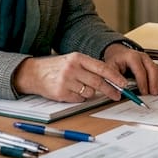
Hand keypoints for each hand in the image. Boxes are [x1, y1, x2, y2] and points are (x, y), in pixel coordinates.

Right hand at [12, 53, 131, 102]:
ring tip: (79, 87)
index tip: (124, 84)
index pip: (101, 67)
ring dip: (89, 93)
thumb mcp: (72, 61)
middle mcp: (72, 68)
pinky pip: (79, 99)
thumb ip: (89, 68)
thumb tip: (111, 79)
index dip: (115, 77)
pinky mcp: (61, 93)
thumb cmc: (56, 67)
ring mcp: (66, 81)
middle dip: (111, 90)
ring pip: (89, 92)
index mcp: (77, 58)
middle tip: (117, 95)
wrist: (33, 73)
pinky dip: (79, 98)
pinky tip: (71, 91)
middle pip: (98, 82)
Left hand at [103, 43, 157, 95]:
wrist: (119, 54)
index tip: (143, 92)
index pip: (140, 70)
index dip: (143, 82)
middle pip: (152, 69)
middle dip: (154, 83)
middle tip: (153, 94)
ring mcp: (149, 61)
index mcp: (132, 57)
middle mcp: (142, 57)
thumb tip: (121, 89)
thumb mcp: (110, 67)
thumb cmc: (116, 61)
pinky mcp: (153, 65)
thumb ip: (114, 78)